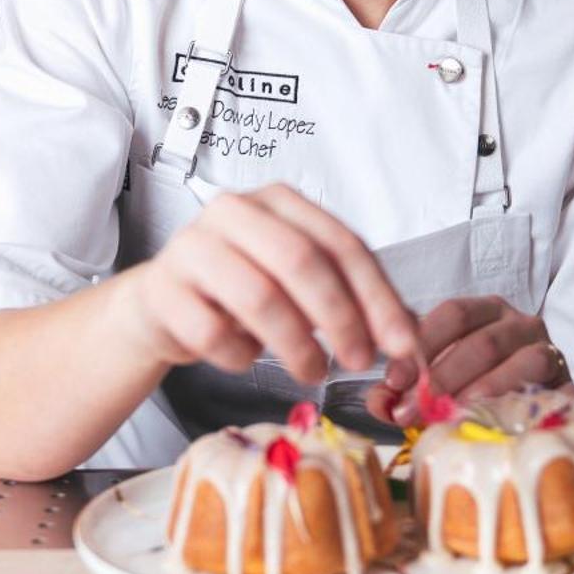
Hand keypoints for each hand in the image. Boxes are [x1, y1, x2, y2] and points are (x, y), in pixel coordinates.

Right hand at [120, 183, 420, 385]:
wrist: (162, 304)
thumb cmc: (239, 291)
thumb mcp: (299, 284)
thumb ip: (352, 300)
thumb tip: (411, 340)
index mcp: (278, 200)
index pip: (342, 243)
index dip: (378, 297)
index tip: (402, 343)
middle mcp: (234, 211)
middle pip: (302, 262)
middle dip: (341, 319)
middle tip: (359, 361)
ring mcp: (192, 246)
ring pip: (259, 297)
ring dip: (296, 346)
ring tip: (312, 372)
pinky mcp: (162, 288)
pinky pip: (213, 331)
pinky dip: (240, 356)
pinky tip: (246, 357)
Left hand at [364, 295, 570, 425]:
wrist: (538, 404)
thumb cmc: (477, 386)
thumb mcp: (438, 378)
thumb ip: (405, 387)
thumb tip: (379, 402)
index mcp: (487, 312)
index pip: (453, 314)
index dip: (421, 345)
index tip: (393, 381)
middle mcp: (521, 325)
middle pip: (484, 342)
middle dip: (443, 378)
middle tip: (412, 411)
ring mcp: (550, 353)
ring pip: (524, 363)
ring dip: (487, 390)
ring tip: (456, 415)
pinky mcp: (571, 386)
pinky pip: (560, 393)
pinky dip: (539, 406)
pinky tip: (512, 425)